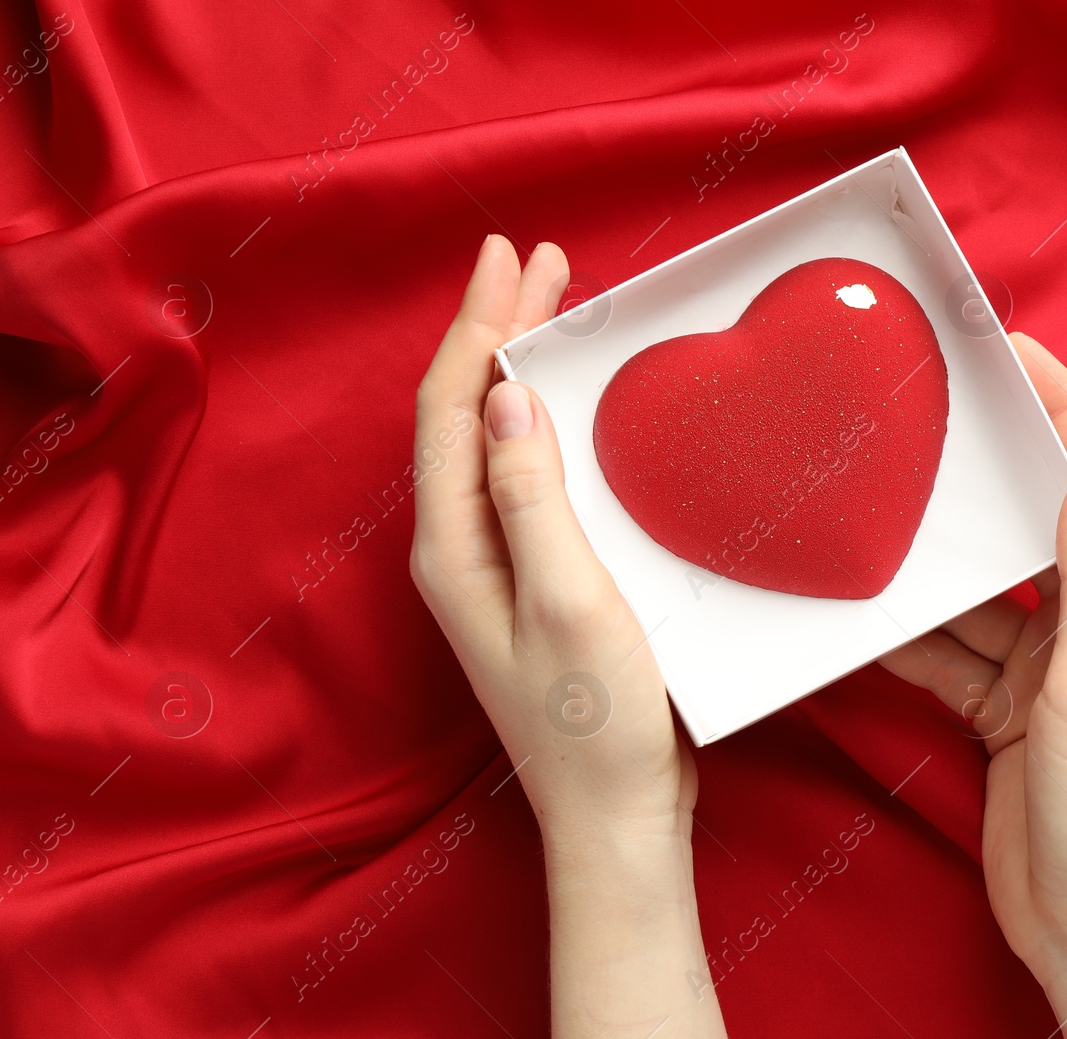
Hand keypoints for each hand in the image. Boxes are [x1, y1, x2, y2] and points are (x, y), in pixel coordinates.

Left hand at [411, 236, 724, 1036]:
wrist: (615, 812)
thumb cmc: (594, 717)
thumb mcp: (568, 598)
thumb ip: (531, 494)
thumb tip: (506, 393)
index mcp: (453, 546)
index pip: (451, 408)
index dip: (476, 325)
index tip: (509, 254)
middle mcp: (460, 547)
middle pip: (465, 413)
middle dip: (495, 329)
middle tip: (538, 258)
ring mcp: (496, 565)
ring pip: (496, 440)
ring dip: (519, 367)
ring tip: (555, 307)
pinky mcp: (535, 579)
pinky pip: (528, 474)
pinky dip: (549, 420)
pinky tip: (578, 405)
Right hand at [879, 333, 1066, 1036]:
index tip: (1015, 354)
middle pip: (1039, 519)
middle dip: (992, 465)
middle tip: (933, 414)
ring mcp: (1045, 667)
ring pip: (982, 588)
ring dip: (937, 557)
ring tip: (882, 508)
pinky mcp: (1003, 709)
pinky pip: (950, 651)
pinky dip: (911, 634)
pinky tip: (866, 618)